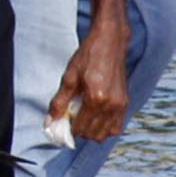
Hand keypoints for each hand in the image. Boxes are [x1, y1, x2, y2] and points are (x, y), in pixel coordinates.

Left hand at [51, 15, 130, 144]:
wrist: (110, 41)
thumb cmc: (89, 56)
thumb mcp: (69, 77)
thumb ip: (59, 102)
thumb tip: (50, 121)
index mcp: (95, 98)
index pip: (80, 128)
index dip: (69, 129)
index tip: (64, 121)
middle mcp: (110, 105)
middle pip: (93, 134)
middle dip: (80, 131)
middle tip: (72, 119)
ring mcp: (120, 105)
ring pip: (105, 134)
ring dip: (93, 132)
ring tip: (84, 118)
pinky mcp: (125, 103)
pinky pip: (116, 127)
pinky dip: (106, 128)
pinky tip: (96, 118)